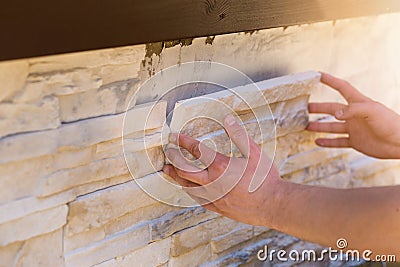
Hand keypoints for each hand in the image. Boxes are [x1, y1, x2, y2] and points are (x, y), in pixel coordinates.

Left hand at [163, 114, 281, 225]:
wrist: (272, 205)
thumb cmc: (264, 178)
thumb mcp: (254, 152)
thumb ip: (239, 134)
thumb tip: (227, 119)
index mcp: (220, 165)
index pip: (195, 149)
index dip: (182, 141)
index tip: (173, 137)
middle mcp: (212, 182)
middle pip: (183, 169)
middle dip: (173, 158)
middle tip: (167, 152)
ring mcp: (213, 196)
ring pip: (186, 185)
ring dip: (175, 175)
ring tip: (168, 169)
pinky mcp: (216, 206)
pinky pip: (196, 198)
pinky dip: (188, 189)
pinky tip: (187, 187)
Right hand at [307, 73, 399, 158]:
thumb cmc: (391, 124)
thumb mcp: (372, 111)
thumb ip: (352, 111)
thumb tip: (335, 114)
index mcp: (359, 103)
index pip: (342, 88)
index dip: (330, 81)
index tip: (318, 76)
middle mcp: (354, 115)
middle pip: (332, 109)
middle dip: (318, 107)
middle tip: (305, 107)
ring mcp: (354, 128)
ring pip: (332, 126)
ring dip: (318, 126)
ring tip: (306, 126)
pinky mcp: (356, 142)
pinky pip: (337, 142)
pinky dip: (327, 142)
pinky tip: (317, 142)